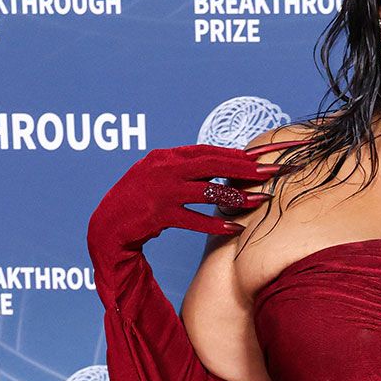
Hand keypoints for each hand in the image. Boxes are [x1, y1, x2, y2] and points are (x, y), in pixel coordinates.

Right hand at [86, 143, 288, 307]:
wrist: (107, 224)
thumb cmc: (140, 201)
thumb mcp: (162, 177)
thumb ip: (188, 171)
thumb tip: (220, 168)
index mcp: (167, 156)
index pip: (210, 151)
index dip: (239, 152)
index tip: (266, 154)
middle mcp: (165, 168)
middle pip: (212, 164)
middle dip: (245, 166)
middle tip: (273, 170)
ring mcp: (161, 191)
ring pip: (207, 191)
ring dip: (236, 196)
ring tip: (261, 200)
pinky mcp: (157, 215)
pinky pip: (193, 219)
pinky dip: (215, 225)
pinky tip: (236, 229)